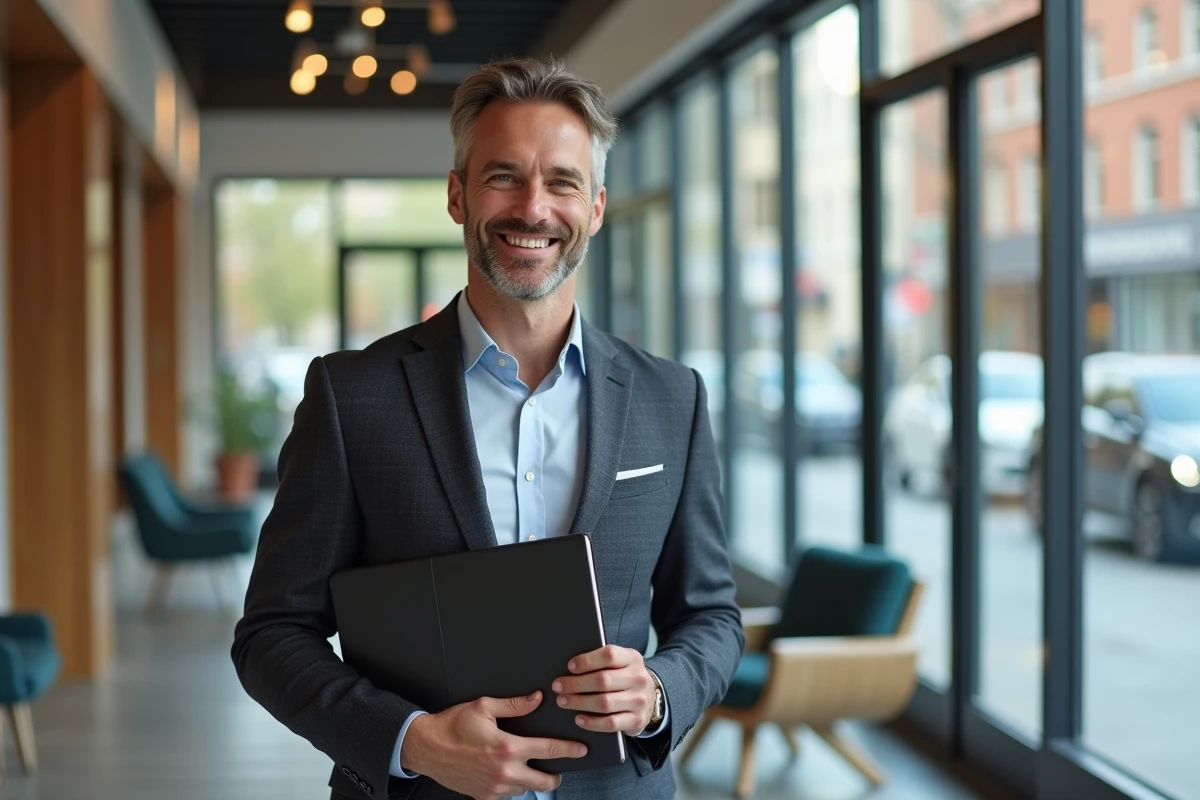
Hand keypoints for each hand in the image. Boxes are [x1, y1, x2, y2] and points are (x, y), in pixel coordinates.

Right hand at [400, 691, 587, 799]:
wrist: (425, 748)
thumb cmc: (452, 725)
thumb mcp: (483, 707)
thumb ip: (514, 705)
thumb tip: (536, 698)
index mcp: (507, 748)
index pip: (549, 750)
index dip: (569, 750)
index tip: (582, 749)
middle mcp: (504, 772)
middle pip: (544, 781)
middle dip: (555, 775)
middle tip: (558, 768)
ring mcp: (494, 788)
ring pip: (526, 789)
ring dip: (531, 780)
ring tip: (527, 767)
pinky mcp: (484, 797)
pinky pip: (508, 795)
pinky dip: (512, 786)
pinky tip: (508, 773)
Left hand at [552, 644, 656, 735]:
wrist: (650, 698)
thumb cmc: (624, 677)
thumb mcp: (620, 663)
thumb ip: (601, 661)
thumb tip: (570, 666)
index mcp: (632, 658)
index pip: (609, 655)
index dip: (587, 661)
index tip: (570, 666)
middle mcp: (638, 678)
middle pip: (603, 680)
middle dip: (576, 684)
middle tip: (558, 686)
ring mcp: (639, 700)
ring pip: (604, 703)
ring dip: (579, 702)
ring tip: (563, 701)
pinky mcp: (636, 720)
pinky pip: (610, 723)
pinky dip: (592, 722)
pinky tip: (578, 719)